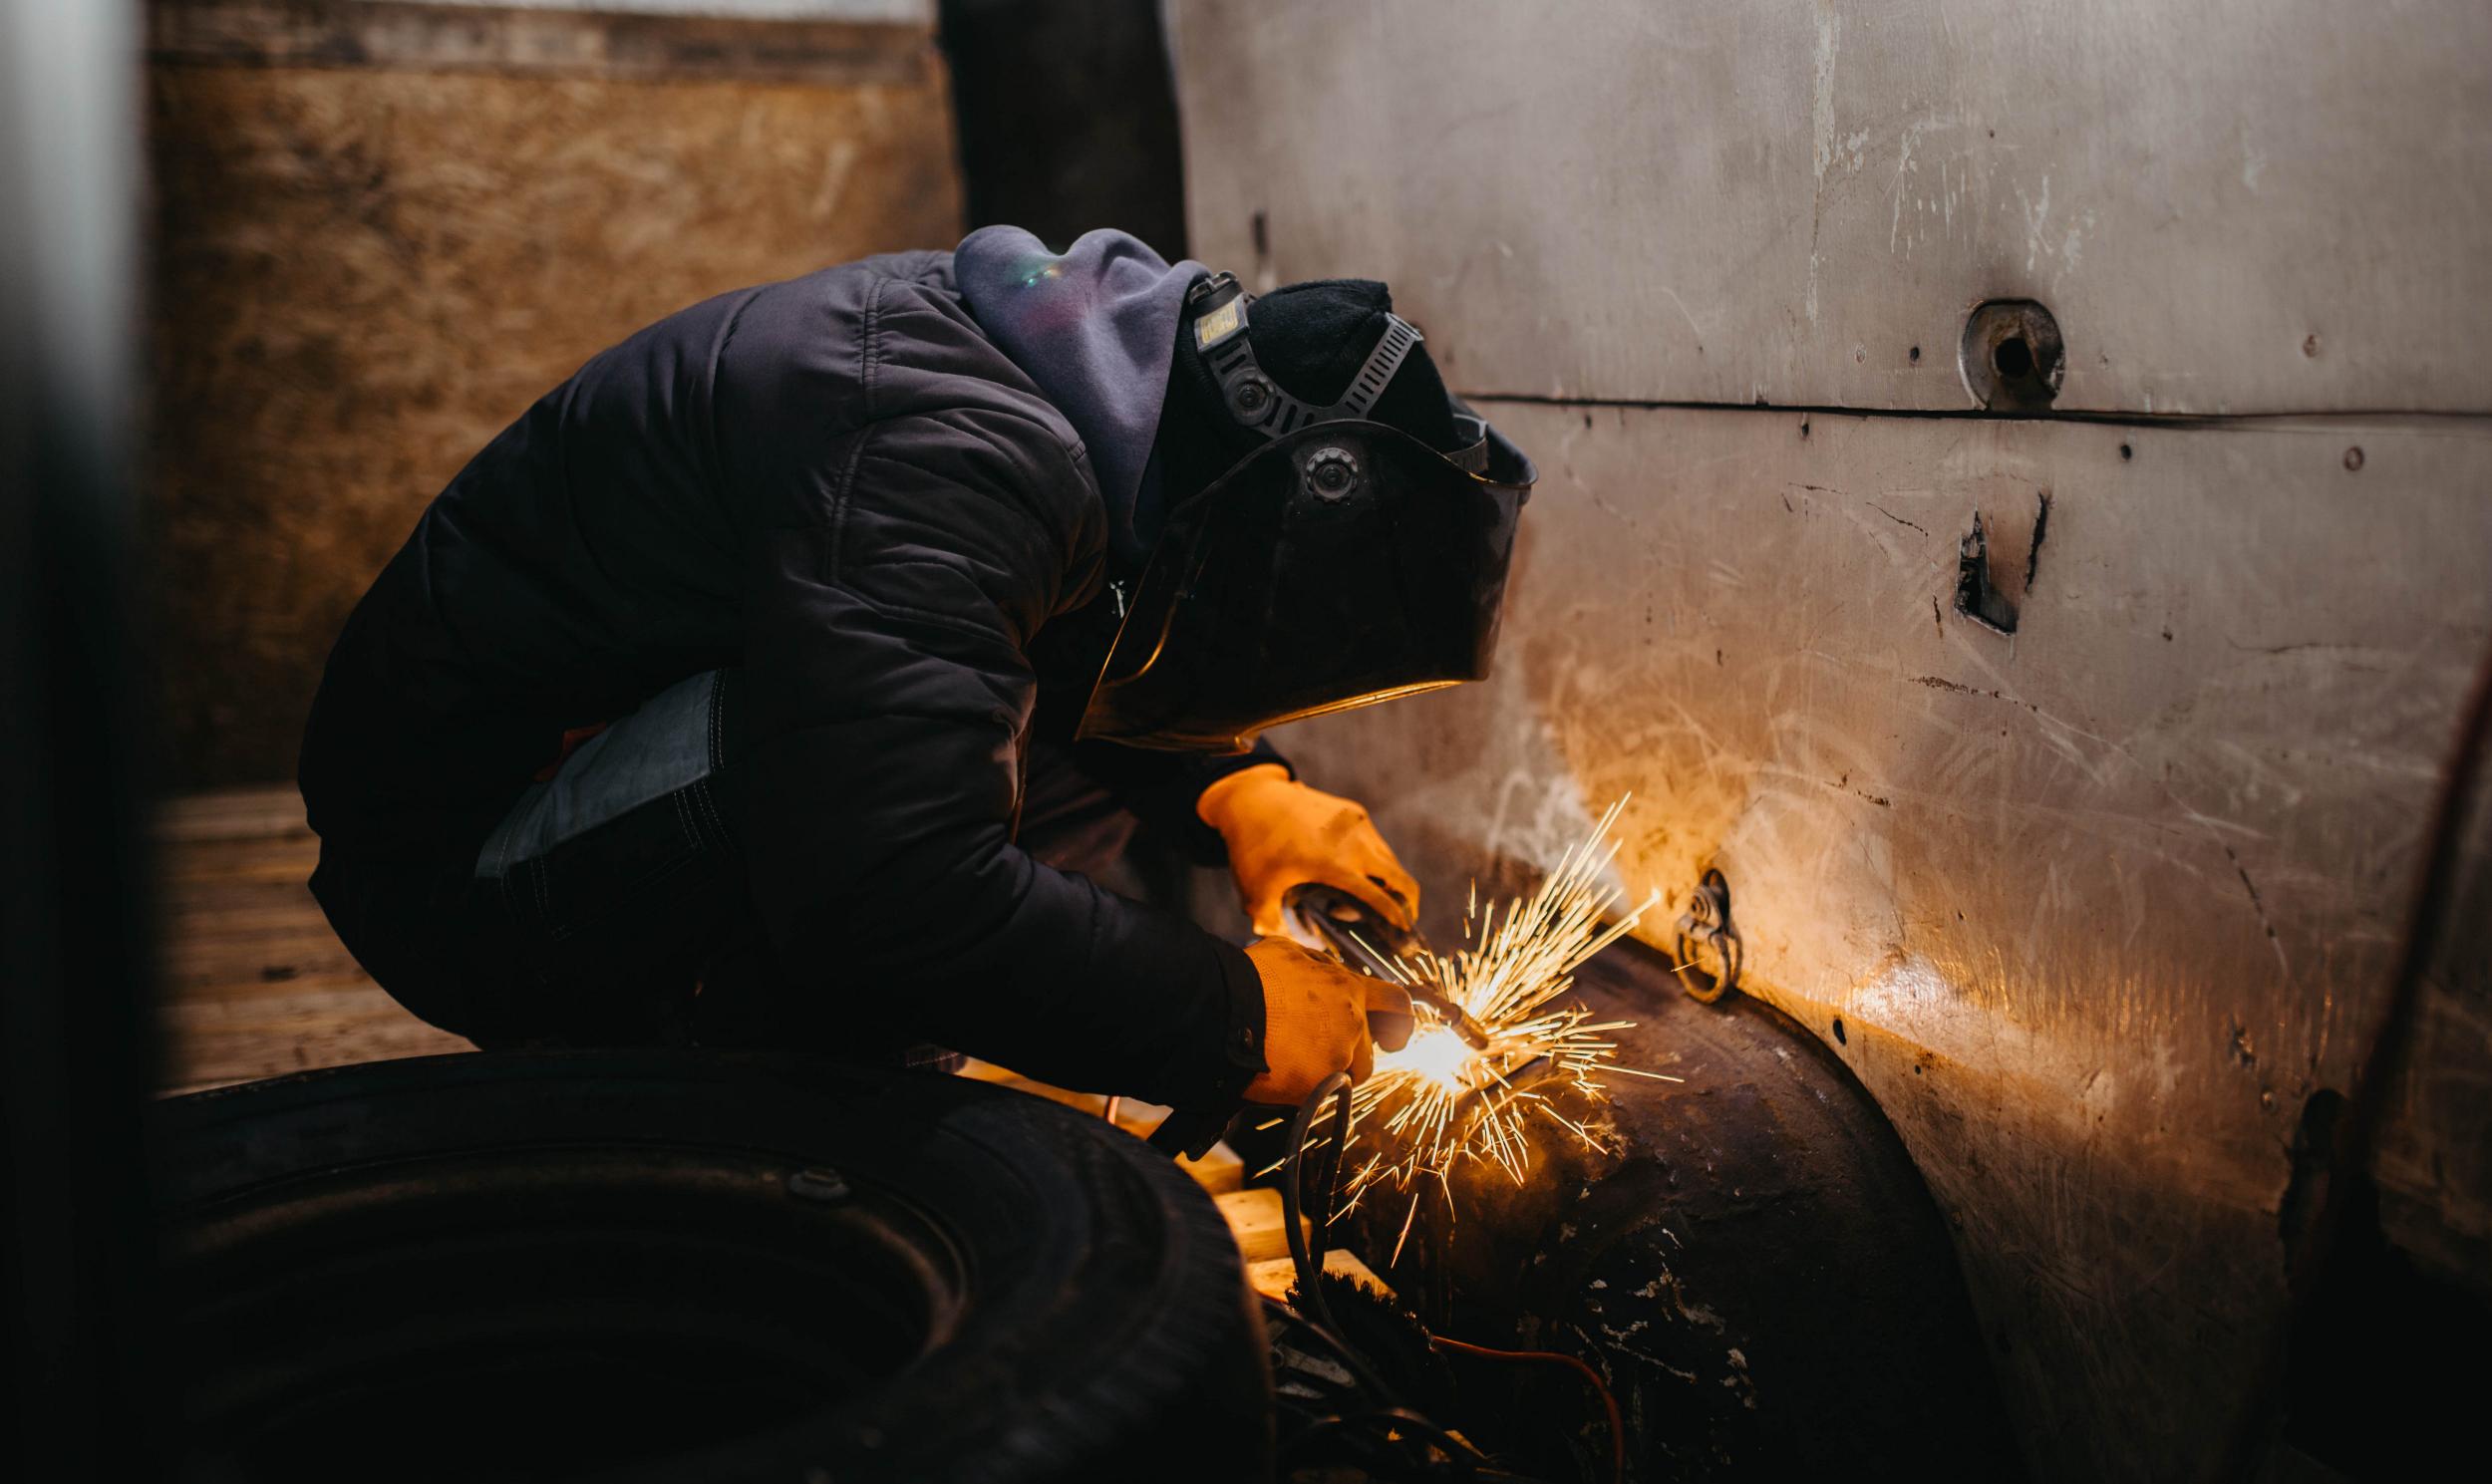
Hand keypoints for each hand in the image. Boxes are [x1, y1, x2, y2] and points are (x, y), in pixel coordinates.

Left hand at [1197, 765, 1420, 936]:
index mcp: (1333, 866)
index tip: (1404, 935)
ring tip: (1355, 898)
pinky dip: (1374, 863)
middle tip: (1397, 921)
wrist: (1252, 797)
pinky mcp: (1355, 811)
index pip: (1380, 898)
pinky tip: (1348, 872)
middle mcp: (1354, 843)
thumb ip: (1277, 929)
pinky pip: (1377, 843)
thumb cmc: (1253, 849)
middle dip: (1408, 905)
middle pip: (1401, 879)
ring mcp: (1358, 824)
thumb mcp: (1256, 896)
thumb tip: (1304, 948)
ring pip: (1390, 861)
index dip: (1397, 920)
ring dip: (1386, 883)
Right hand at [1241, 937, 1412, 1103]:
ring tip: (1296, 1063)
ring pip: (1348, 1075)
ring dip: (1332, 1073)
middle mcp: (1352, 1022)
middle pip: (1369, 1050)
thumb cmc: (1250, 978)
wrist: (1223, 1011)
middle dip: (1351, 1053)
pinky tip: (1282, 1075)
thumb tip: (1324, 970)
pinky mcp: (1319, 1085)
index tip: (1394, 1037)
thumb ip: (1318, 965)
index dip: (1399, 1021)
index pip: (1396, 1002)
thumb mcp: (1288, 952)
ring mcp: (1338, 1056)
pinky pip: (1323, 1094)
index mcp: (1349, 987)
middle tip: (1318, 1052)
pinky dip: (1307, 1089)